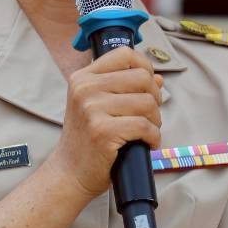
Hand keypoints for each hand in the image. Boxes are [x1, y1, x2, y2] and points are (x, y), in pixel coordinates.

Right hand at [53, 46, 162, 198]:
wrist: (69, 173)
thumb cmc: (87, 140)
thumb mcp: (98, 107)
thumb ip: (125, 89)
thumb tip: (157, 78)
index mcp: (83, 78)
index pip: (125, 54)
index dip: (145, 67)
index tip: (147, 86)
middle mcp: (85, 89)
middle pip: (142, 78)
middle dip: (154, 98)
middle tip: (149, 116)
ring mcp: (92, 109)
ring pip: (147, 102)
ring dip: (155, 121)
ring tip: (146, 132)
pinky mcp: (103, 131)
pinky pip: (144, 126)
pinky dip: (153, 137)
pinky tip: (147, 144)